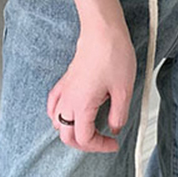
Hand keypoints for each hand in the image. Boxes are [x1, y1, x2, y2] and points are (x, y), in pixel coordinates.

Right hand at [47, 18, 135, 152]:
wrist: (103, 30)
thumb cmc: (113, 55)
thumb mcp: (124, 90)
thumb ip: (119, 115)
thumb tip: (115, 128)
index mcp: (81, 105)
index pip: (83, 139)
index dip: (100, 146)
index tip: (114, 142)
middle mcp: (68, 99)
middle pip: (66, 135)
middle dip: (84, 144)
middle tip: (102, 141)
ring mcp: (65, 89)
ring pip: (56, 121)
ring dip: (70, 131)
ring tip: (88, 130)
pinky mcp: (66, 80)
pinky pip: (53, 104)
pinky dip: (58, 114)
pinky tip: (69, 113)